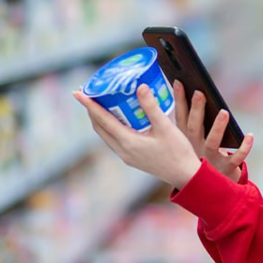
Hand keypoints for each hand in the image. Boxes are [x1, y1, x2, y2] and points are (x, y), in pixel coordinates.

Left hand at [73, 84, 203, 189]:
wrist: (185, 175)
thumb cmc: (178, 152)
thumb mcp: (165, 127)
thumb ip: (151, 107)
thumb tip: (140, 86)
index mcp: (128, 143)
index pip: (102, 120)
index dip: (89, 105)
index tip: (77, 93)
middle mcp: (123, 151)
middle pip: (99, 127)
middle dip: (91, 110)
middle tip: (88, 93)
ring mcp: (126, 156)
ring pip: (105, 134)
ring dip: (100, 118)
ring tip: (100, 102)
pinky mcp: (132, 158)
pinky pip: (114, 139)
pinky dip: (110, 126)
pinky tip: (118, 117)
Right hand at [173, 80, 254, 182]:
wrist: (212, 190)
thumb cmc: (204, 158)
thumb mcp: (194, 141)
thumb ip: (194, 120)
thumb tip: (197, 92)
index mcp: (186, 141)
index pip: (181, 118)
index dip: (179, 100)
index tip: (179, 82)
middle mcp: (195, 149)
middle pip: (194, 128)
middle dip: (196, 110)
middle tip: (199, 92)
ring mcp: (210, 160)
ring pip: (213, 143)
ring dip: (218, 127)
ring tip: (223, 112)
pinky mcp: (225, 169)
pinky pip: (235, 158)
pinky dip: (243, 148)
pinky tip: (250, 135)